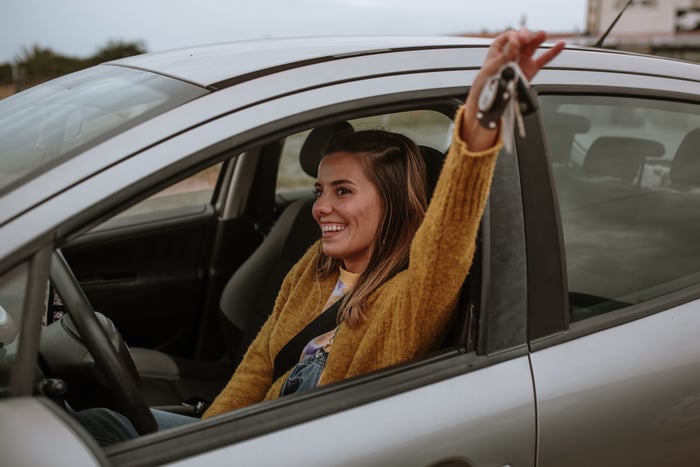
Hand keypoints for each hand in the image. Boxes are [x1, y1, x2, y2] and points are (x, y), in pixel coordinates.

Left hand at [462, 29, 564, 149]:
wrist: (488, 104)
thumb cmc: (484, 86)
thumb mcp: (490, 70)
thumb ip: (503, 57)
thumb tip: (514, 44)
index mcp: (497, 51)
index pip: (507, 38)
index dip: (513, 37)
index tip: (516, 41)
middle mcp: (511, 54)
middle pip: (521, 40)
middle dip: (525, 36)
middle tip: (527, 38)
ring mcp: (521, 62)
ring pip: (531, 48)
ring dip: (537, 39)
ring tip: (542, 34)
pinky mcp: (530, 71)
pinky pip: (542, 61)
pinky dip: (552, 53)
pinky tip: (560, 44)